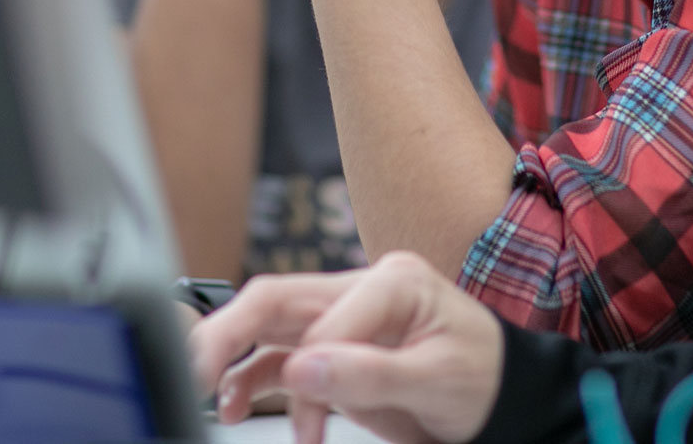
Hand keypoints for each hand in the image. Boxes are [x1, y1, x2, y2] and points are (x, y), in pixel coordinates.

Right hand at [190, 252, 504, 443]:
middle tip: (192, 374)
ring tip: (212, 402)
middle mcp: (361, 289)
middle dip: (227, 336)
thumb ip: (370, 374)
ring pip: (267, 328)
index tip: (305, 412)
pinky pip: (280, 358)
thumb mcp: (436, 377)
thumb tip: (304, 370)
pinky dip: (255, 382)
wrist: (500, 395)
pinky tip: (238, 407)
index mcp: (392, 280)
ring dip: (235, 363)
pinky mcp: (334, 348)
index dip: (307, 367)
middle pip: (275, 300)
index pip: (323, 316)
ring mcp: (344, 317)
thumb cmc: (483, 376)